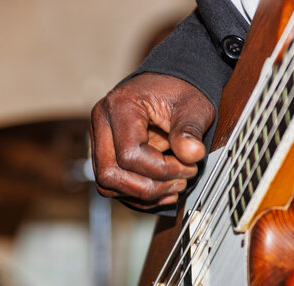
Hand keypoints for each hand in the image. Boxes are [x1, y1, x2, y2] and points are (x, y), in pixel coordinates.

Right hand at [90, 73, 214, 209]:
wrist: (172, 83)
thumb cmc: (180, 91)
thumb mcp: (193, 106)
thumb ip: (190, 130)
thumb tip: (191, 154)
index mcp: (120, 106)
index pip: (129, 155)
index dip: (161, 170)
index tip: (188, 167)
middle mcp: (102, 123)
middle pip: (110, 174)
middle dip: (149, 187)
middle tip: (180, 181)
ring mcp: (100, 140)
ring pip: (107, 184)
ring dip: (143, 194)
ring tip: (174, 186)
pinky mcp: (106, 154)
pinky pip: (113, 185)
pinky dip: (138, 195)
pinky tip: (164, 191)